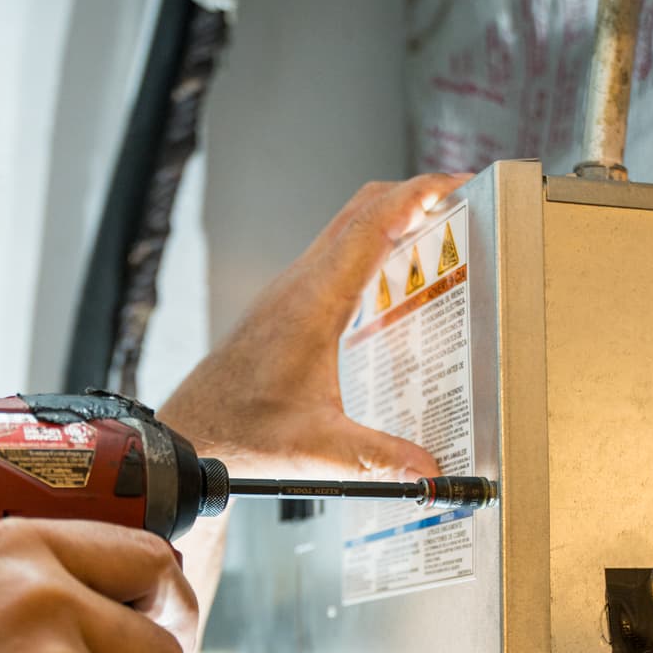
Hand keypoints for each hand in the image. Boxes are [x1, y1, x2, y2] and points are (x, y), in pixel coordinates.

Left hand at [158, 172, 471, 479]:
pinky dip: (370, 246)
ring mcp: (291, 290)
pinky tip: (391, 280)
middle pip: (361, 210)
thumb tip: (429, 470)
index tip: (455, 183)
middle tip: (458, 202)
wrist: (193, 430)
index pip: (371, 225)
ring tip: (436, 233)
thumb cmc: (241, 431)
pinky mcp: (286, 304)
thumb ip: (376, 458)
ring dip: (390, 218)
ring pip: (346, 228)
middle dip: (413, 195)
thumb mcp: (317, 449)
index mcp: (313, 303)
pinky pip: (335, 254)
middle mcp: (300, 285)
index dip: (418, 196)